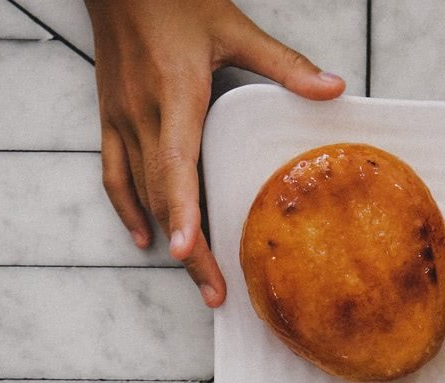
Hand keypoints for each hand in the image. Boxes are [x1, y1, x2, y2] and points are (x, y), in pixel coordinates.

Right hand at [84, 0, 344, 306]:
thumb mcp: (234, 27)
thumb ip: (285, 65)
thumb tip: (334, 88)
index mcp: (176, 96)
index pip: (175, 165)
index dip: (180, 212)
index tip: (186, 251)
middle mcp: (144, 114)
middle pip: (162, 196)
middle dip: (186, 249)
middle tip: (215, 293)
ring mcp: (122, 119)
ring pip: (138, 192)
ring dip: (164, 238)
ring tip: (192, 277)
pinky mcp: (110, 117)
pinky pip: (114, 174)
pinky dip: (129, 210)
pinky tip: (148, 238)